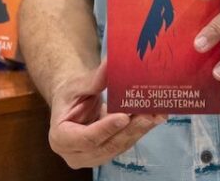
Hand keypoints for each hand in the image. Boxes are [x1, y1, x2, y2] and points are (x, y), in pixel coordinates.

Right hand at [47, 61, 166, 168]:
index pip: (85, 138)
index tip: (124, 116)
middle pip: (107, 145)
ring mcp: (93, 158)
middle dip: (130, 129)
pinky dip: (140, 130)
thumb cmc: (70, 94)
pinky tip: (155, 117)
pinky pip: (125, 143)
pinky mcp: (108, 153)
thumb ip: (94, 79)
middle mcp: (76, 154)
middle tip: (149, 113)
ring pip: (119, 146)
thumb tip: (111, 62)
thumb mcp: (77, 85)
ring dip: (140, 130)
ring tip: (158, 114)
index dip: (106, 129)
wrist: (72, 103)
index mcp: (61, 138)